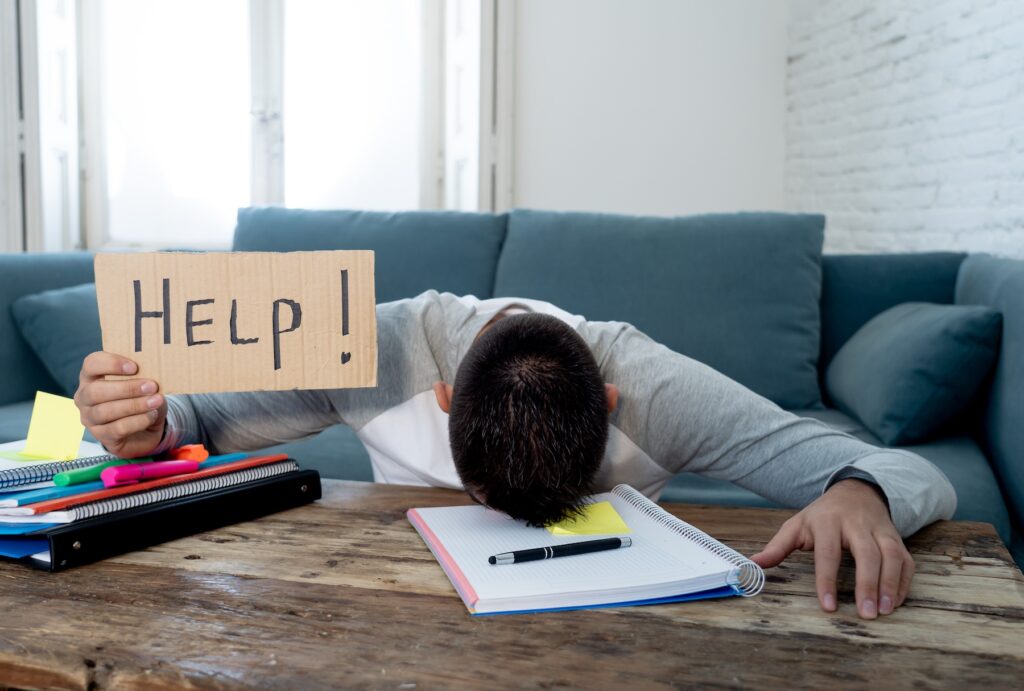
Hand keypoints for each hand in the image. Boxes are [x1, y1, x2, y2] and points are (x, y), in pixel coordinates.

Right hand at [74, 352, 166, 457]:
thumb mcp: (145, 386)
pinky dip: (138, 421)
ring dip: (134, 405)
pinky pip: (117, 428)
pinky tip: (152, 415)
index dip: (111, 364)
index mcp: (91, 377)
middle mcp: (85, 397)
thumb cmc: (141, 400)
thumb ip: (145, 379)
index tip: (134, 367)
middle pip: (95, 391)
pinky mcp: (101, 435)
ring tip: (155, 401)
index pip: (91, 364)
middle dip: (126, 388)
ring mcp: (89, 418)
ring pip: (105, 411)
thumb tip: (154, 380)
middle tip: (151, 386)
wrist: (145, 431)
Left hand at [750, 479, 913, 618]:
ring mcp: (880, 530)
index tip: (828, 606)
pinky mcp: (897, 538)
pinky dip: (905, 581)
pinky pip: (907, 560)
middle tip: (866, 613)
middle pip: (867, 553)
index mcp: (827, 521)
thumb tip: (752, 565)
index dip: (827, 580)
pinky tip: (897, 601)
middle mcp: (857, 524)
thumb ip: (776, 547)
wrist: (856, 491)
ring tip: (884, 611)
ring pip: (892, 555)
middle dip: (868, 584)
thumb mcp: (796, 526)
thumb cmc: (821, 515)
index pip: (828, 553)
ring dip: (891, 584)